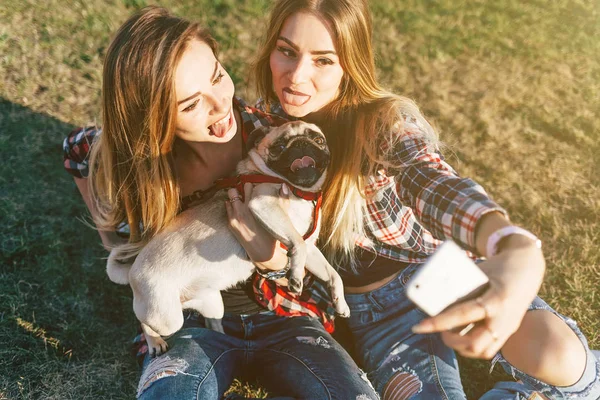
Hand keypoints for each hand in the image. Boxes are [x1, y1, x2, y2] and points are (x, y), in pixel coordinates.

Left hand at [225, 182, 290, 264]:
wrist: (263, 253)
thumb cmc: (273, 234)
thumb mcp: (280, 217)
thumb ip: (283, 200)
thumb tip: (284, 185)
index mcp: (254, 207)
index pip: (248, 187)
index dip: (252, 187)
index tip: (255, 189)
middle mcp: (242, 211)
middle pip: (235, 190)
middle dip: (241, 191)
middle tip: (248, 194)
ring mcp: (234, 218)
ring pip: (229, 198)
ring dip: (235, 197)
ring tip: (242, 201)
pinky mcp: (230, 224)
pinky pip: (227, 207)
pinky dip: (232, 206)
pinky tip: (239, 210)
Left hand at [412, 236, 544, 358]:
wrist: (529, 267)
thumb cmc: (500, 266)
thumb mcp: (479, 272)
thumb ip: (462, 287)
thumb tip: (434, 296)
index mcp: (496, 300)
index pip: (463, 315)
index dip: (439, 322)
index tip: (418, 326)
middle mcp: (504, 319)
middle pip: (474, 343)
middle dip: (450, 340)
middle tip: (435, 328)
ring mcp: (509, 327)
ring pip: (482, 351)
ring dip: (461, 346)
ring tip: (447, 333)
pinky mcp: (510, 331)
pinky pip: (490, 347)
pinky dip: (472, 345)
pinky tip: (461, 334)